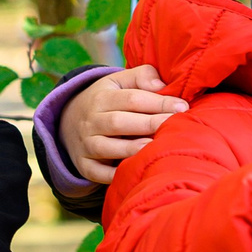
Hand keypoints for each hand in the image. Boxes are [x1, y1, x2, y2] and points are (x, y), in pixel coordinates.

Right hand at [60, 65, 188, 185]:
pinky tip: (137, 171)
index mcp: (101, 97)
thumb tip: (161, 85)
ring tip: (158, 147)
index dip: (158, 102)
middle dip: (150, 124)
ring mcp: (86, 144)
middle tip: (176, 125)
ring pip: (107, 147)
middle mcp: (91, 121)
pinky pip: (99, 173)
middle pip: (120, 122)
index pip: (132, 99)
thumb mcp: (118, 81)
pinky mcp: (85, 166)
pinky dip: (115, 174)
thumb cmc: (107, 100)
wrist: (68, 122)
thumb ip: (141, 76)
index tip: (182, 107)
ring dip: (133, 149)